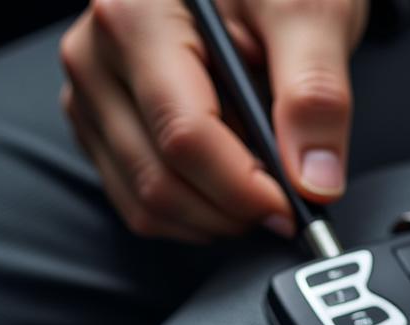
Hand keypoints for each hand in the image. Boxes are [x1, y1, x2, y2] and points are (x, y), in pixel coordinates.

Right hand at [59, 0, 368, 241]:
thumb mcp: (310, 11)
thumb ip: (316, 92)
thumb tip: (314, 178)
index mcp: (136, 16)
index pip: (185, 136)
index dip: (244, 188)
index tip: (292, 205)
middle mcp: (98, 56)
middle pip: (161, 180)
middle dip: (233, 210)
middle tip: (285, 200)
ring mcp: (93, 97)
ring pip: (147, 204)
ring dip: (214, 218)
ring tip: (259, 184)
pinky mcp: (101, 129)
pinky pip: (139, 205)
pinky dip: (194, 216)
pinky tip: (229, 185)